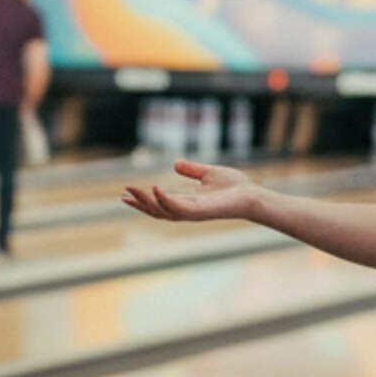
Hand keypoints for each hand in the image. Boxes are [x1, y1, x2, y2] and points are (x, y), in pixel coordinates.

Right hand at [122, 159, 263, 224]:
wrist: (251, 195)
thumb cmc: (235, 186)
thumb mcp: (208, 173)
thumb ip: (192, 170)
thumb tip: (175, 164)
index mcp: (187, 201)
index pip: (159, 203)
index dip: (143, 199)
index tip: (126, 194)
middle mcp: (186, 210)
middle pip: (156, 210)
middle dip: (139, 204)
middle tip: (123, 195)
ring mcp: (191, 212)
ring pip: (162, 211)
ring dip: (145, 202)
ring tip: (131, 192)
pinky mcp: (199, 211)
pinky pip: (176, 207)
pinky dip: (163, 199)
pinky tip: (154, 188)